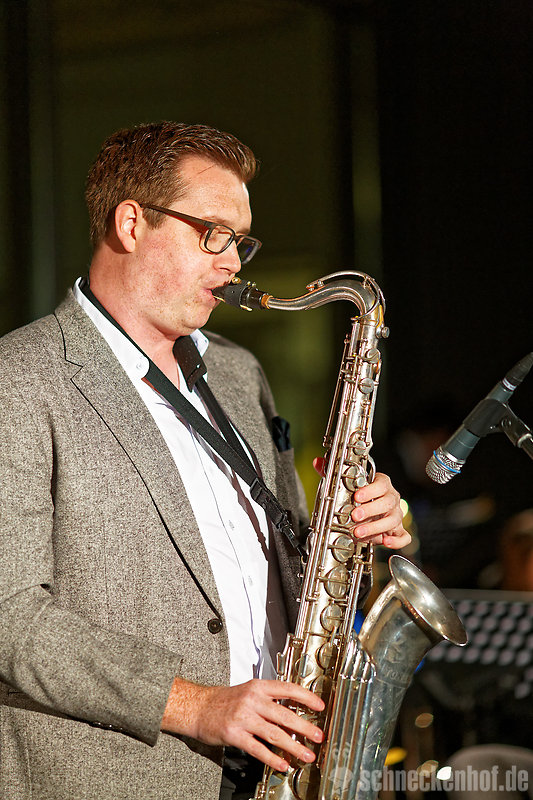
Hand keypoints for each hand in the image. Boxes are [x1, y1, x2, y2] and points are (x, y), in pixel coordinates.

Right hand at [161, 677, 324, 771]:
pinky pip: (258, 748)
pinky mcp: (235, 734)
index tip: (320, 706)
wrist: (198, 707)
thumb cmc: (224, 700)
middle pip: (284, 714)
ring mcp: (243, 718)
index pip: (287, 688)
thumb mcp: (248, 692)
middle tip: (318, 736)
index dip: (306, 697)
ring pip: (274, 733)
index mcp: (258, 687)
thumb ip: (268, 700)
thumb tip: (293, 712)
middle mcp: (252, 700)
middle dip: (305, 726)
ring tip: (306, 754)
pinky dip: (272, 758)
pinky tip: (282, 764)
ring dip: (293, 746)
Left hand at [313, 460, 409, 548]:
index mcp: (382, 484)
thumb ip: (332, 473)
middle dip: (370, 510)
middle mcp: (391, 499)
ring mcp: (396, 515)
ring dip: (375, 527)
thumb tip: (318, 462)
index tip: (357, 496)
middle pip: (387, 502)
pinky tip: (385, 542)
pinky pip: (404, 536)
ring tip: (358, 532)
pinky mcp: (398, 530)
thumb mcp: (346, 484)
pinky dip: (396, 540)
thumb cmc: (360, 496)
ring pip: (393, 520)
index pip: (382, 484)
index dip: (371, 490)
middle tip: (355, 516)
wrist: (370, 511)